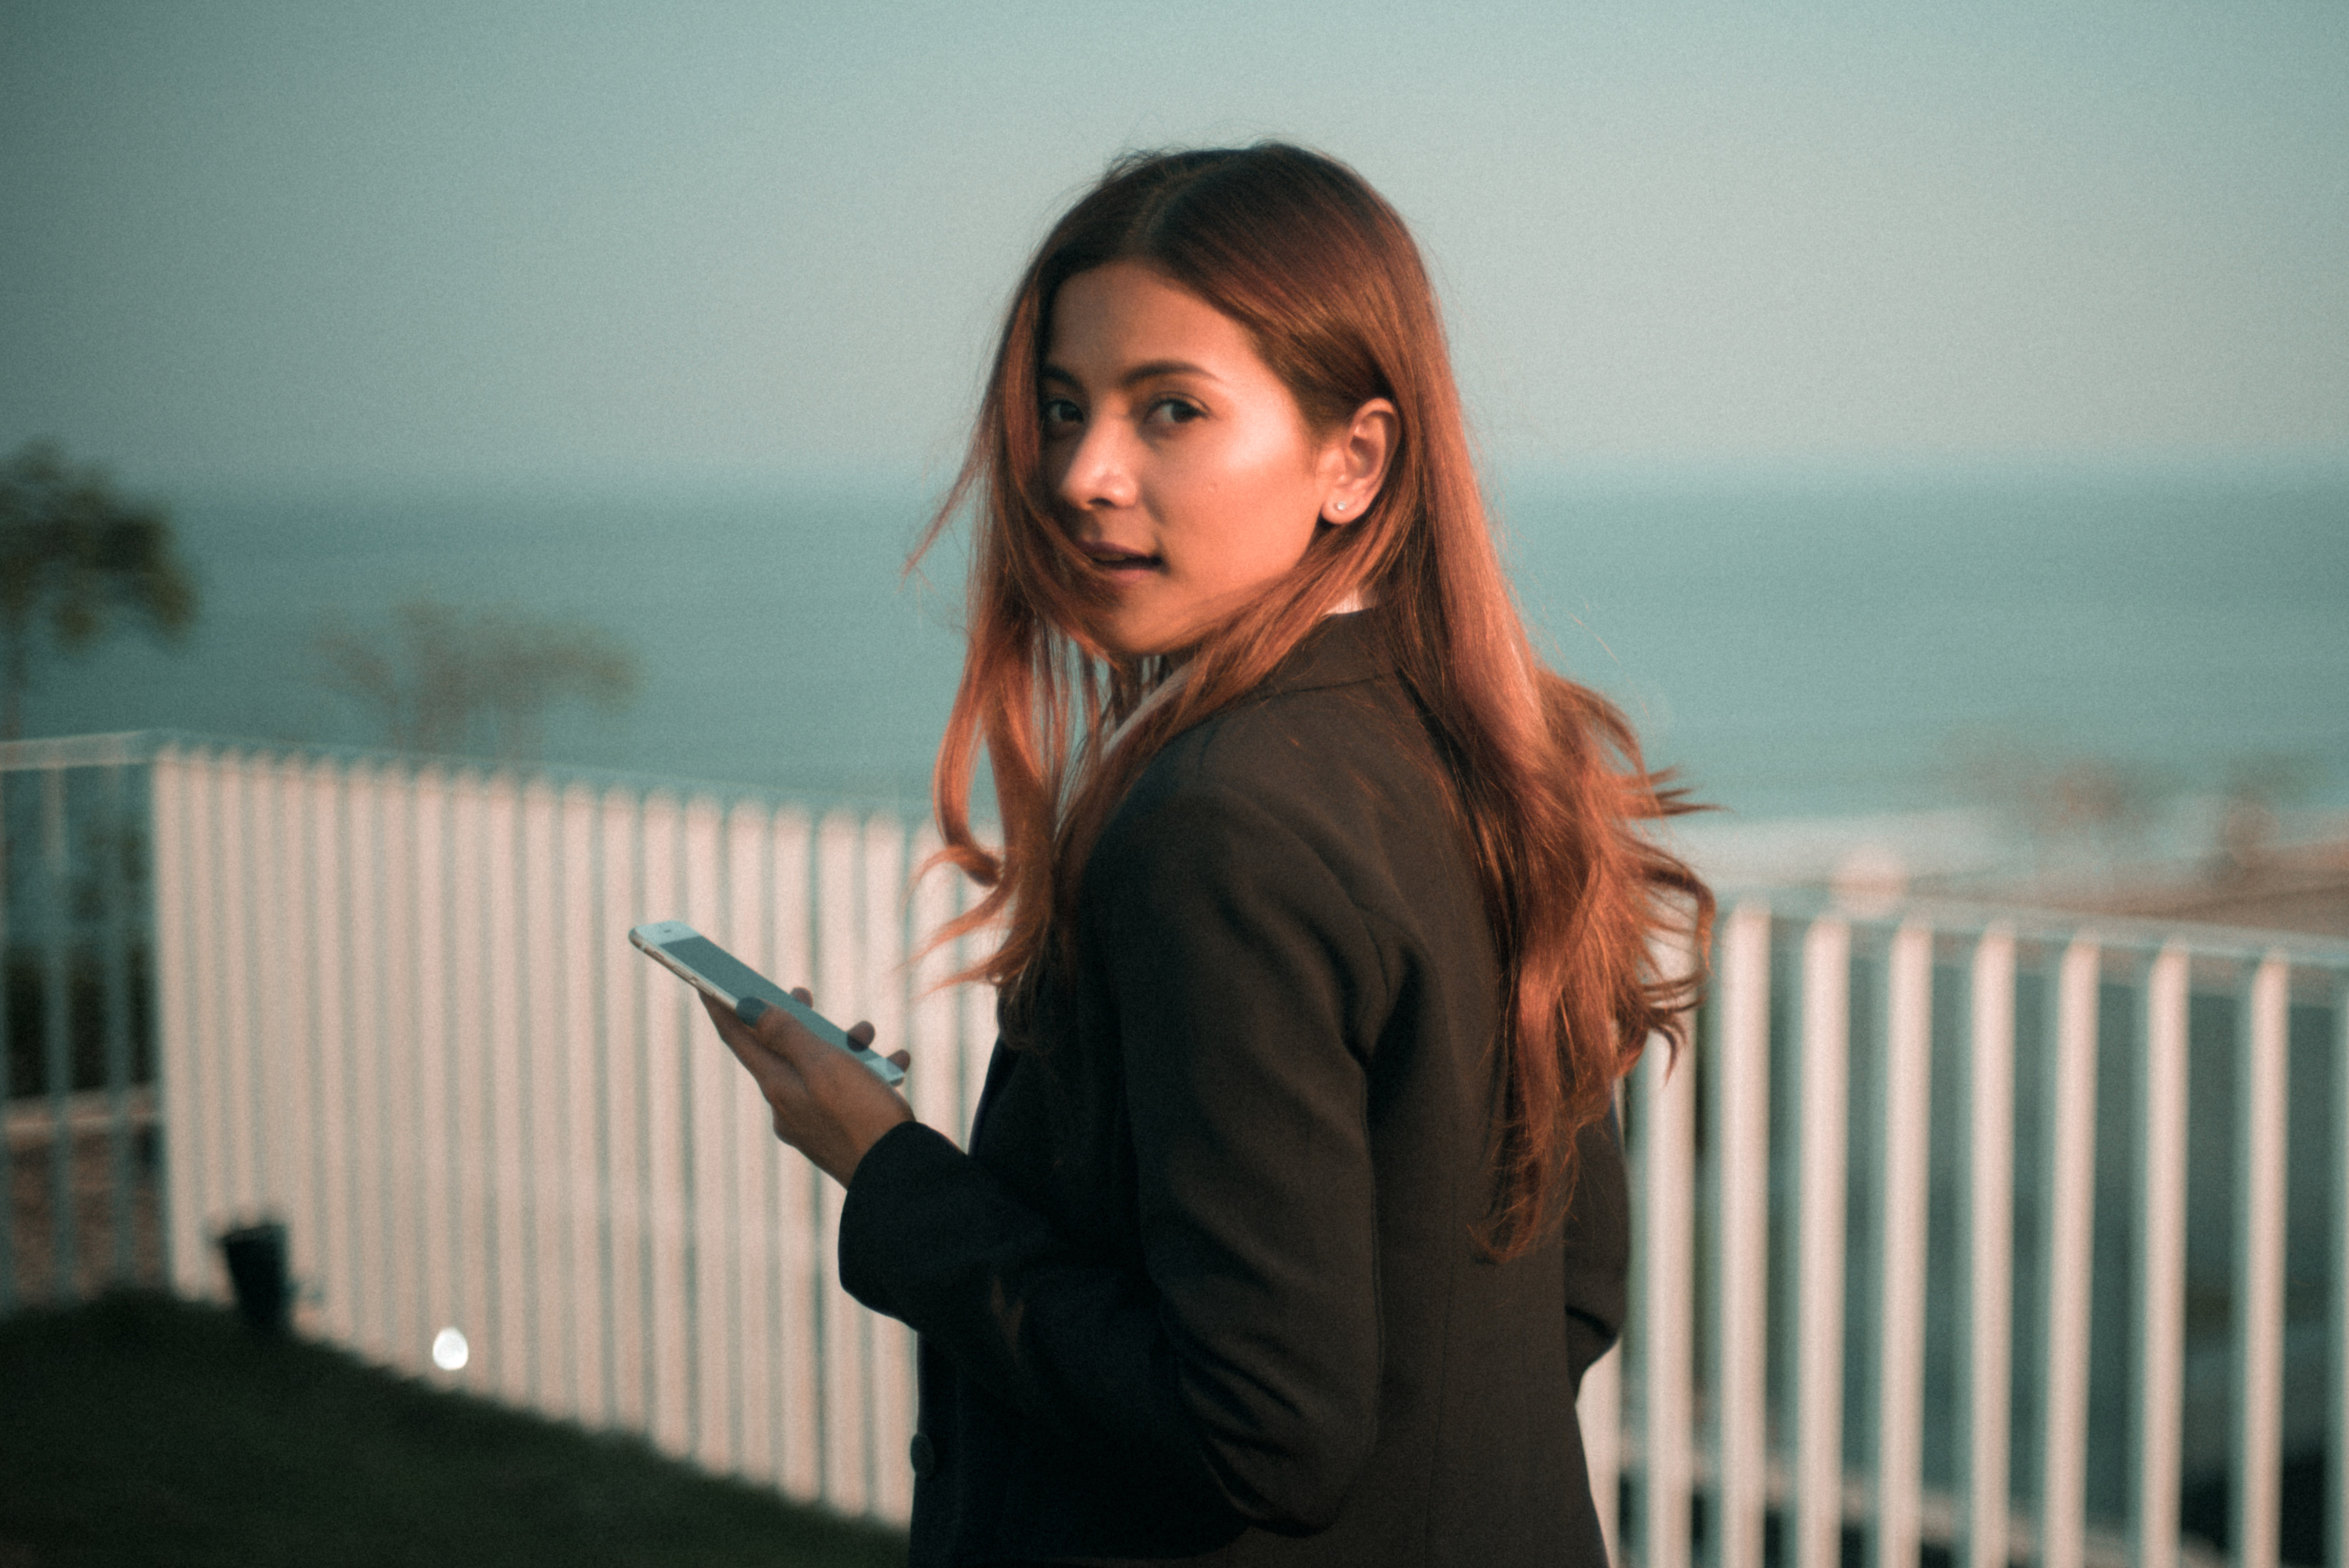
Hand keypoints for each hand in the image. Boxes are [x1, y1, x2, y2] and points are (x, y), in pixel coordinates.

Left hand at [700, 989, 913, 1186]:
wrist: (899, 1177)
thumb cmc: (862, 1117)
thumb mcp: (824, 1065)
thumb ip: (787, 1034)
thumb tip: (749, 1009)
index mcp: (778, 1087)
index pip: (739, 1040)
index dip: (722, 1008)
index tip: (705, 983)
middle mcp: (789, 1106)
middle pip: (780, 1052)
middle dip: (793, 1019)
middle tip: (801, 993)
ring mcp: (815, 1123)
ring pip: (820, 1069)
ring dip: (843, 1044)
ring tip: (868, 1034)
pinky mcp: (841, 1134)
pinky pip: (847, 1093)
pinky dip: (868, 1073)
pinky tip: (894, 1065)